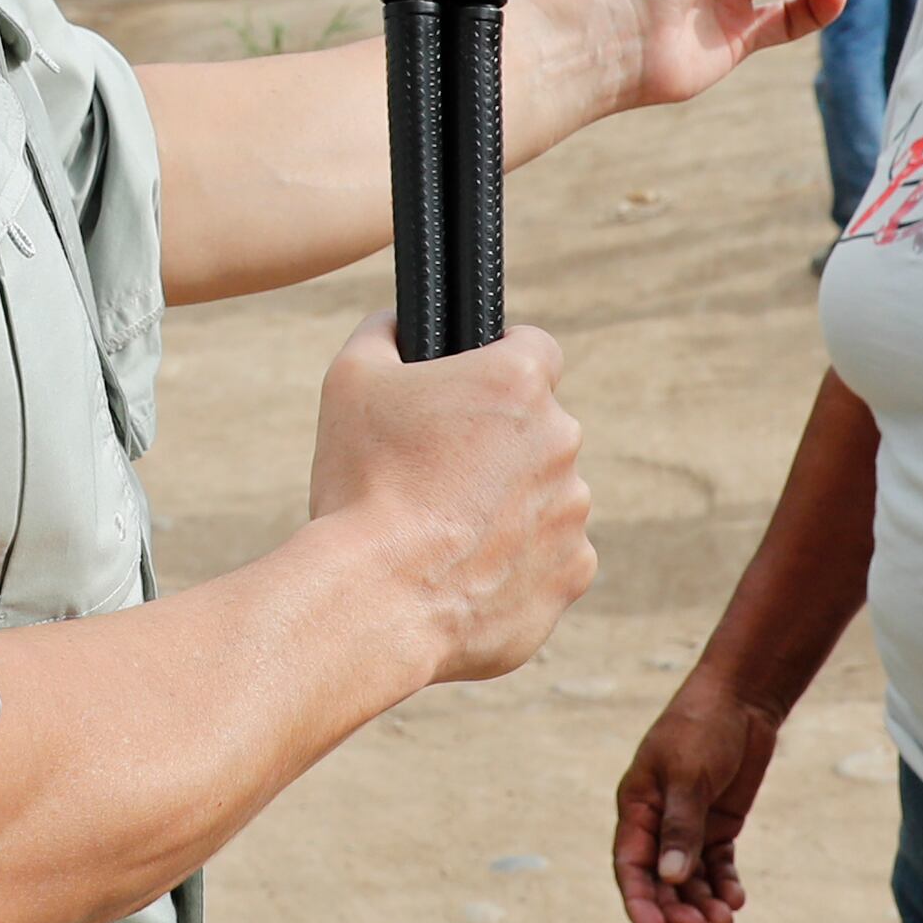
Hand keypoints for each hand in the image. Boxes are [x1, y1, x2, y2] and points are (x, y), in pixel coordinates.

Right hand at [305, 319, 591, 686]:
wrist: (378, 600)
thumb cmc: (362, 485)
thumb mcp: (350, 381)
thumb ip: (383, 332)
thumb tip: (399, 322)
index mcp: (517, 383)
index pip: (534, 348)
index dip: (498, 364)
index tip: (469, 392)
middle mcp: (562, 440)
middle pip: (537, 429)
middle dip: (496, 445)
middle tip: (436, 474)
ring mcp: (573, 512)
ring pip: (544, 495)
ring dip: (507, 505)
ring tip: (441, 533)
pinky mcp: (573, 573)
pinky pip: (550, 555)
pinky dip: (516, 562)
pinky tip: (463, 573)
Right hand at [612, 685, 782, 922]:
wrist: (740, 700)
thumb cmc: (701, 729)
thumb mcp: (688, 777)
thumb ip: (680, 829)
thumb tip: (671, 880)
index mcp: (636, 809)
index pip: (631, 868)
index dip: (640, 904)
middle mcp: (658, 824)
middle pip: (660, 881)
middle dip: (677, 909)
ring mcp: (689, 827)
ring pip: (690, 879)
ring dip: (703, 902)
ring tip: (726, 919)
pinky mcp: (718, 826)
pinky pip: (717, 866)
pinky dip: (724, 884)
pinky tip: (736, 899)